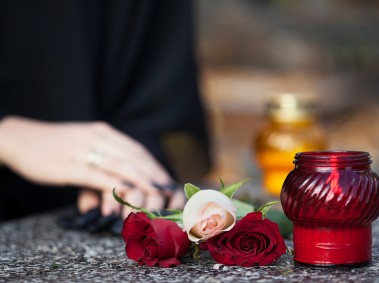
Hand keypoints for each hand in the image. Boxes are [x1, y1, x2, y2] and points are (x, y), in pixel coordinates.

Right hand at [0, 116, 183, 215]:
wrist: (20, 138)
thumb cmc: (55, 143)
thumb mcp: (84, 140)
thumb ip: (105, 152)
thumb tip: (125, 169)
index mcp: (103, 132)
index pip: (136, 149)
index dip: (153, 165)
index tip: (166, 179)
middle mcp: (98, 138)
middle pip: (134, 157)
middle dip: (154, 174)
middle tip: (169, 190)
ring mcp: (84, 151)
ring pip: (122, 166)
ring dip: (143, 181)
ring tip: (158, 194)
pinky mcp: (70, 166)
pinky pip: (98, 177)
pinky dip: (116, 186)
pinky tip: (129, 194)